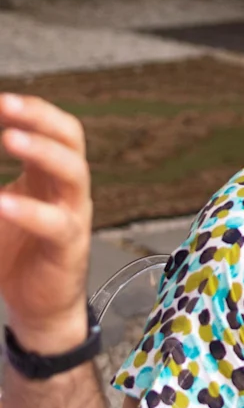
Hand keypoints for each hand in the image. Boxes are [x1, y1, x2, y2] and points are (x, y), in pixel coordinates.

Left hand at [0, 95, 92, 353]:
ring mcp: (73, 214)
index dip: (31, 108)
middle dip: (40, 116)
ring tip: (9, 138)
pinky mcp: (68, 246)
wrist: (38, 307)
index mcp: (51, 173)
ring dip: (41, 151)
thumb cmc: (16, 253)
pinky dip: (28, 210)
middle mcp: (68, 188)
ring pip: (73, 172)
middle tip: (6, 104)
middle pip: (70, 137)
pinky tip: (3, 202)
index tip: (0, 99)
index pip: (53, 127)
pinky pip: (54, 222)